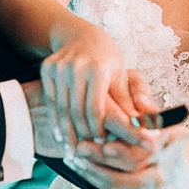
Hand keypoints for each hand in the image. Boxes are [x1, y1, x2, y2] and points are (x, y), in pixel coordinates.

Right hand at [39, 22, 154, 144]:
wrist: (81, 36)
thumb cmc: (107, 59)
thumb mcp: (121, 77)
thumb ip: (128, 102)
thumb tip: (141, 126)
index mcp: (99, 68)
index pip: (95, 107)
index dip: (97, 128)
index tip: (102, 143)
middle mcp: (77, 66)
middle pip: (76, 109)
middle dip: (81, 133)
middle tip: (85, 152)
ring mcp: (60, 67)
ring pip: (61, 107)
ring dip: (66, 131)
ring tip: (71, 149)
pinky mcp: (48, 68)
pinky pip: (51, 100)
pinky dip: (56, 118)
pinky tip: (60, 134)